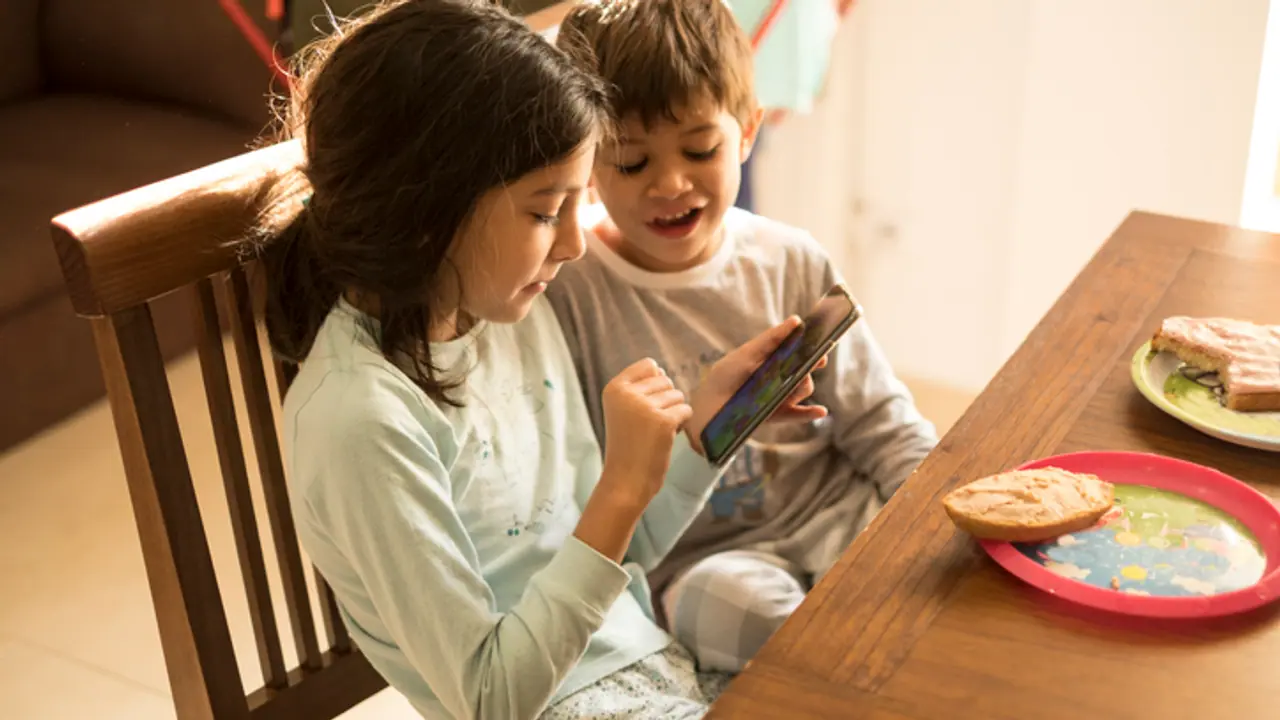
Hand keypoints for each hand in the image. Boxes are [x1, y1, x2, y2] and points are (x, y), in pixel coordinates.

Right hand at [598, 359, 693, 507]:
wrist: (625, 480)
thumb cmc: (627, 445)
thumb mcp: (622, 409)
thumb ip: (638, 387)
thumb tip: (661, 371)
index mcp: (614, 388)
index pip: (648, 365)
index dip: (654, 385)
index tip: (643, 408)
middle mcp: (628, 393)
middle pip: (665, 380)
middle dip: (665, 401)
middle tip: (649, 426)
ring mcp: (646, 407)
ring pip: (678, 395)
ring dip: (673, 413)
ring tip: (655, 432)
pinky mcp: (664, 421)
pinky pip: (686, 410)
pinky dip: (681, 424)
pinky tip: (666, 438)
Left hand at [686, 317, 829, 454]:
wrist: (708, 404)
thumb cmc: (727, 373)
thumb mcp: (748, 353)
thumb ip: (772, 338)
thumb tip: (796, 320)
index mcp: (776, 359)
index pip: (800, 351)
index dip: (813, 346)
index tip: (821, 342)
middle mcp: (782, 377)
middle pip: (806, 369)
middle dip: (812, 364)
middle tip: (816, 359)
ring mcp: (782, 397)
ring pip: (803, 388)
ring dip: (801, 385)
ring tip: (791, 383)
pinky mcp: (779, 415)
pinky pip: (799, 415)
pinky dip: (811, 413)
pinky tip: (820, 410)